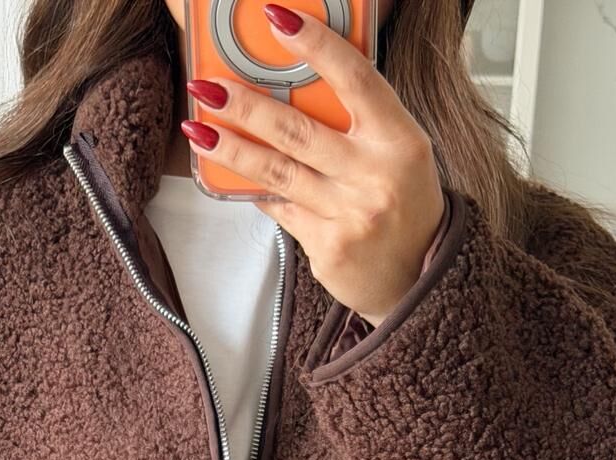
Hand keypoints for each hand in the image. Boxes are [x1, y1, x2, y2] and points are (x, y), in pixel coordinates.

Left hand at [182, 4, 446, 325]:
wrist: (416, 277)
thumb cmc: (404, 204)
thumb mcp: (399, 152)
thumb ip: (359, 120)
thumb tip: (298, 83)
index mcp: (399, 140)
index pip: (354, 79)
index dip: (315, 45)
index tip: (277, 19)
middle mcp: (374, 176)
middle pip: (298, 131)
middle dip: (247, 107)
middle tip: (209, 87)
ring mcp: (349, 215)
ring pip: (278, 172)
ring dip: (232, 149)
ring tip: (200, 129)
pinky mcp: (327, 247)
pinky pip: (282, 210)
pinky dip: (259, 191)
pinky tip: (234, 177)